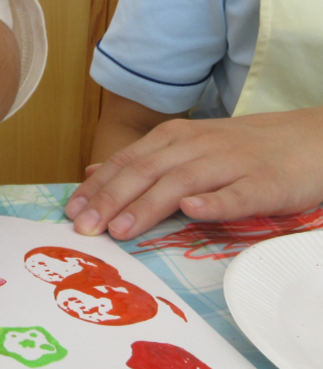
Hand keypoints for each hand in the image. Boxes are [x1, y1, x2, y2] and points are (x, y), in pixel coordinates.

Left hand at [66, 107, 322, 239]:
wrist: (310, 138)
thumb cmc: (243, 149)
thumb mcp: (187, 147)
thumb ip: (142, 160)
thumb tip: (94, 171)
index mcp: (174, 138)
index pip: (126, 162)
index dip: (96, 186)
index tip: (70, 210)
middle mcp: (196, 146)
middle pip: (145, 172)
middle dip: (110, 200)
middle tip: (84, 227)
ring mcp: (230, 163)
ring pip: (181, 183)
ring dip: (148, 205)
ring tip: (121, 229)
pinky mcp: (263, 184)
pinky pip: (235, 194)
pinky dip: (213, 202)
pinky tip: (192, 212)